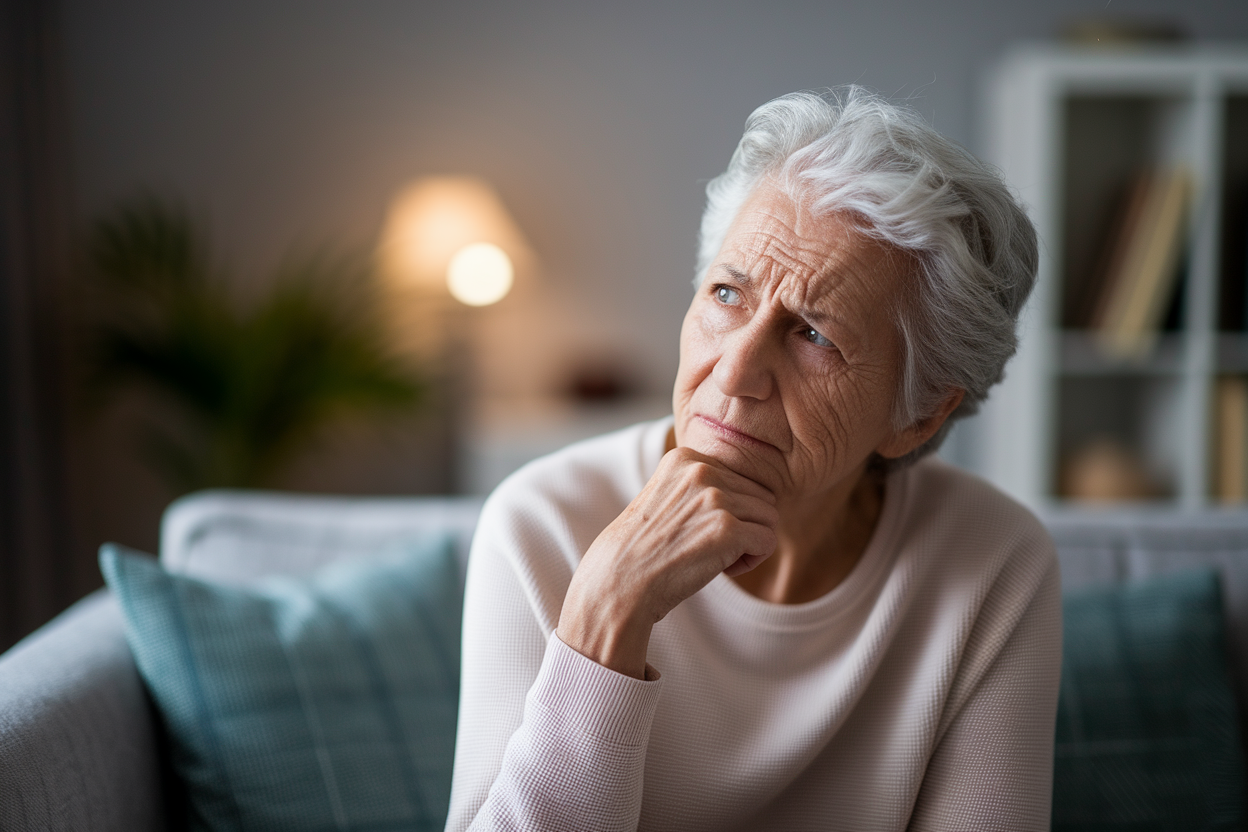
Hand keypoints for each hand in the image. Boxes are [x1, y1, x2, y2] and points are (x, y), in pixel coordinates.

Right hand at [556, 446, 778, 677]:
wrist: (619, 582)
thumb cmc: (644, 549)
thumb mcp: (668, 496)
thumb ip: (705, 484)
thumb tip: (759, 491)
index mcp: (686, 457)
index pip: (742, 479)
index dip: (728, 511)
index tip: (697, 528)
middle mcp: (701, 470)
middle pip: (761, 496)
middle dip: (743, 526)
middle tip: (707, 546)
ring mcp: (715, 498)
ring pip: (769, 518)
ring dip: (748, 544)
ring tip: (713, 555)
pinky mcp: (726, 528)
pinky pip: (768, 541)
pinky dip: (752, 561)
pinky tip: (722, 568)